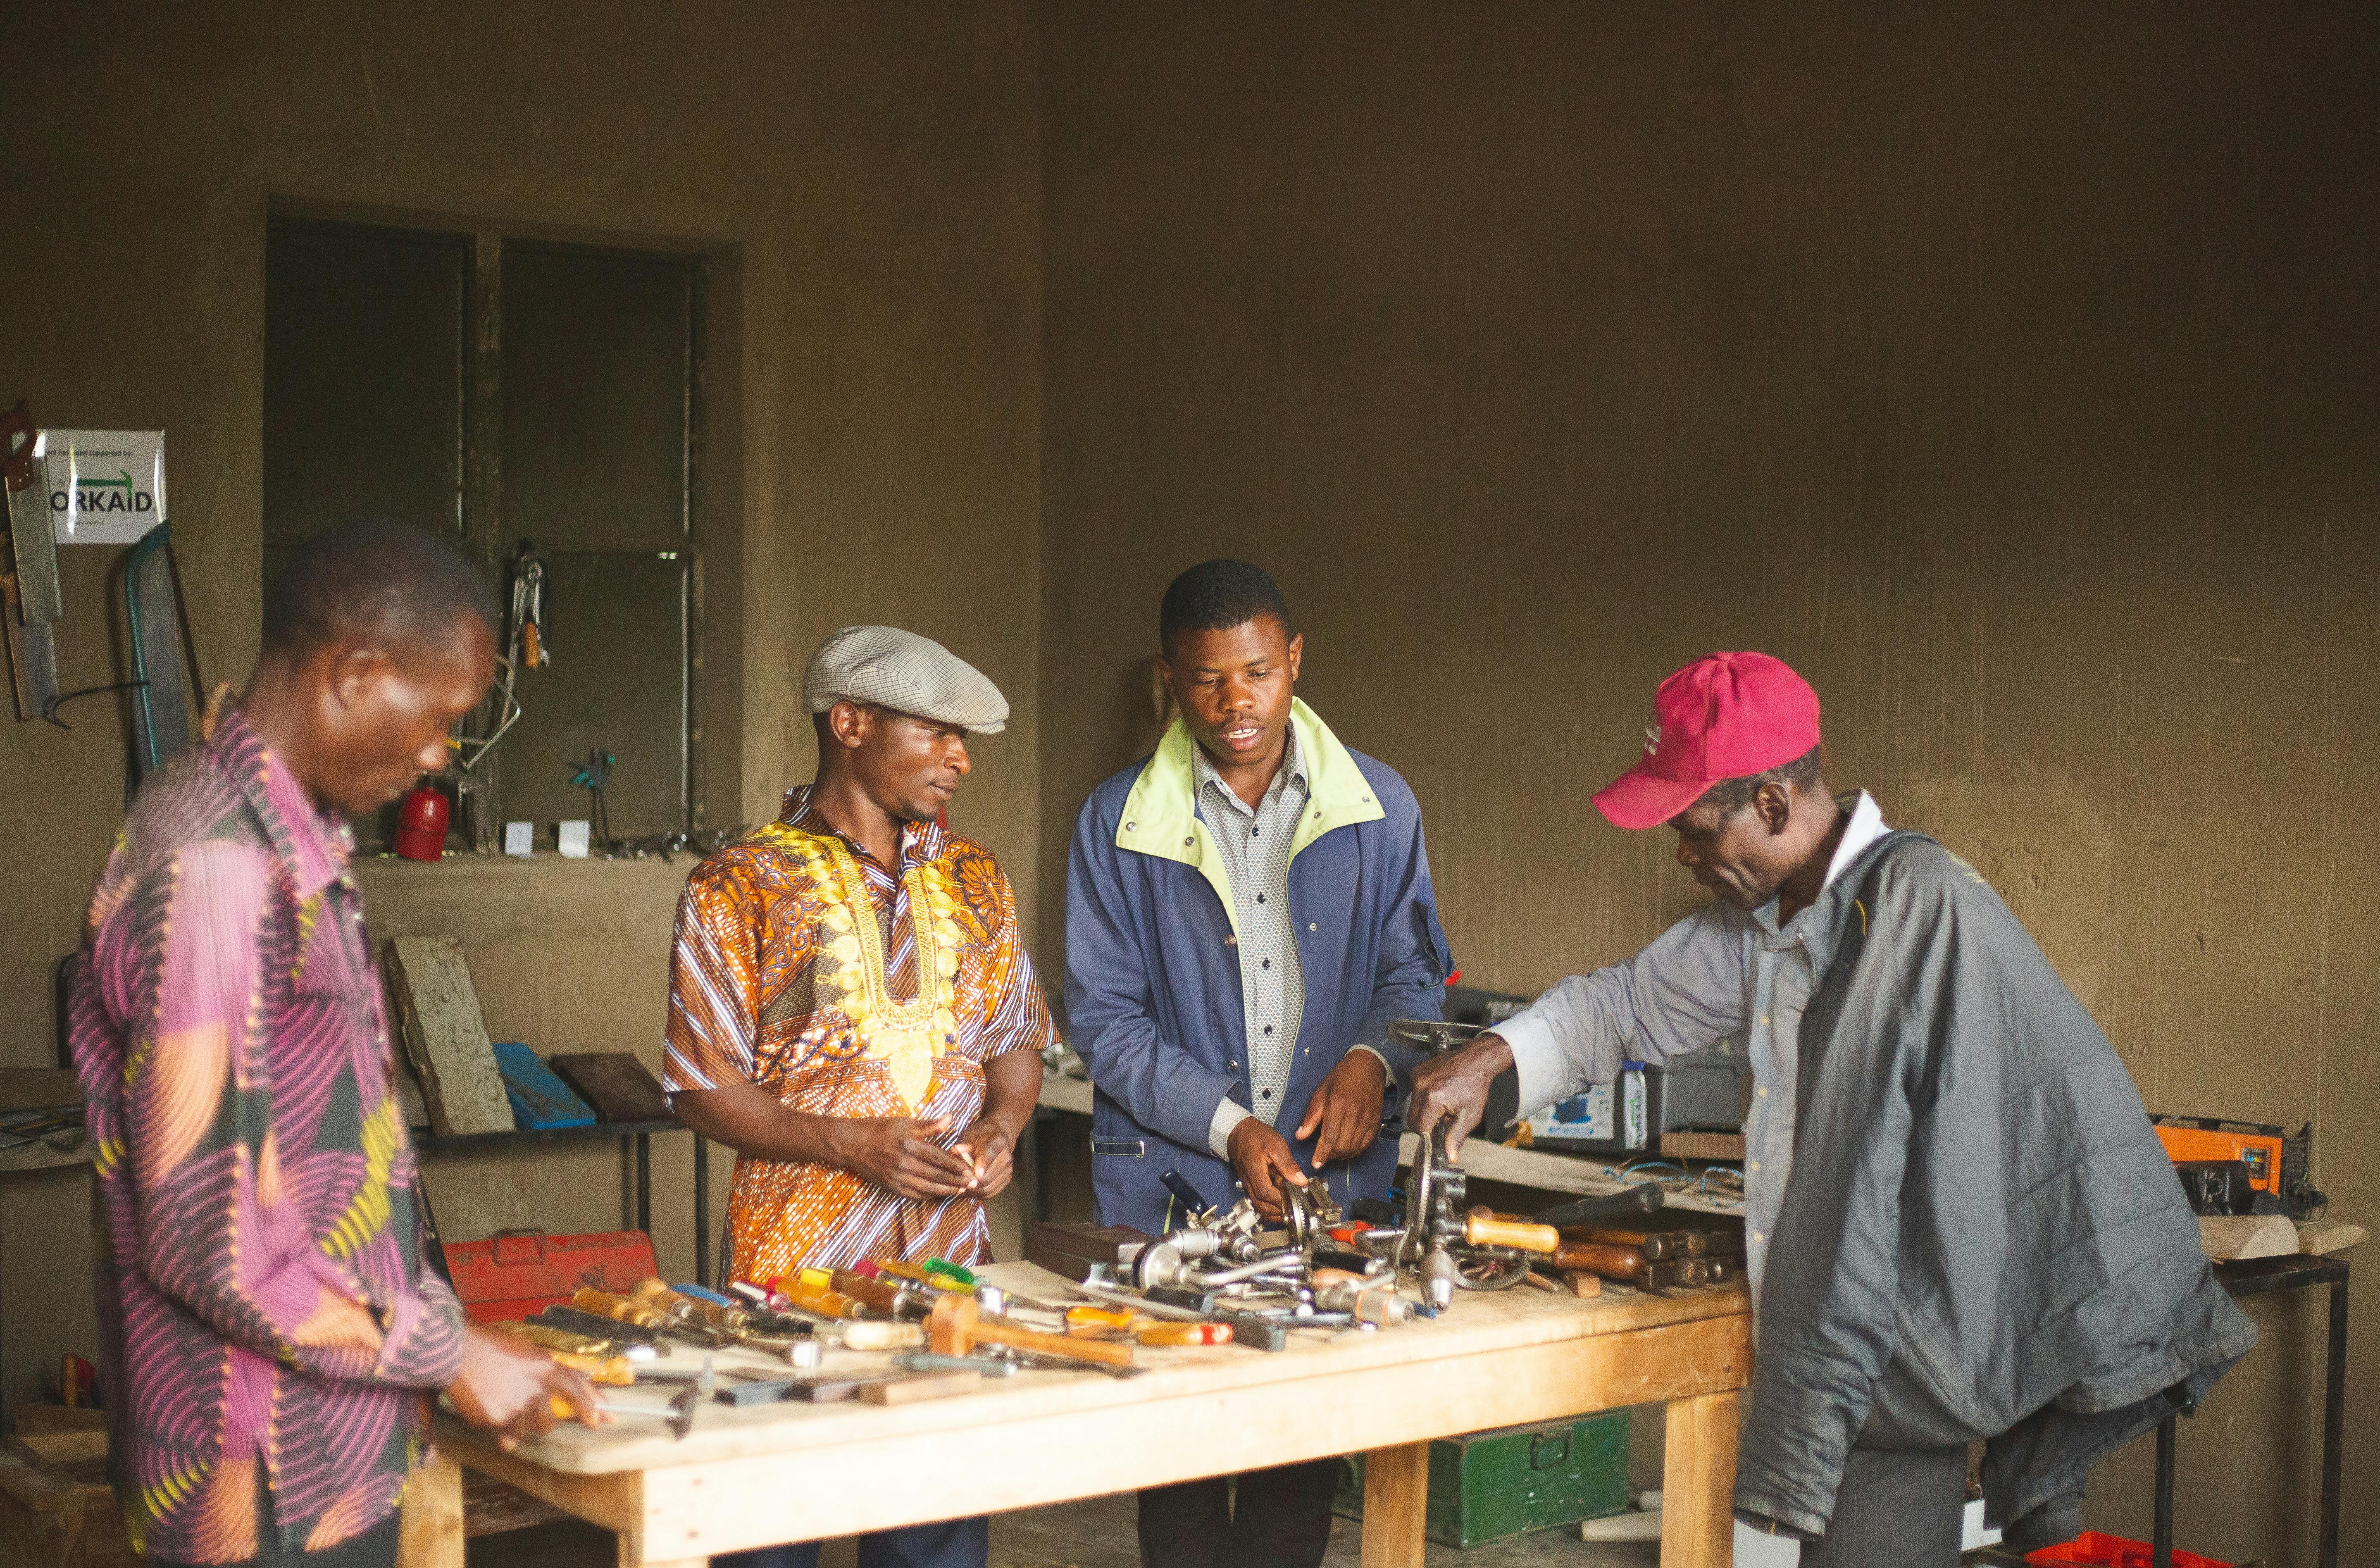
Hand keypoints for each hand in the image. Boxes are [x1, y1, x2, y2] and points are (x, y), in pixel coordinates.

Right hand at [445, 1322, 601, 1450]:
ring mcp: (518, 1409)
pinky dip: (500, 1430)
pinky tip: (489, 1411)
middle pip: (550, 1423)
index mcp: (547, 1369)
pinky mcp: (498, 1423)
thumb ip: (546, 1372)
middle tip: (521, 1405)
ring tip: (500, 1402)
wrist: (457, 1352)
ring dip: (517, 1423)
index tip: (600, 1420)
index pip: (578, 1393)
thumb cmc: (491, 1346)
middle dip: (539, 1418)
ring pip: (527, 1431)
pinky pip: (506, 1437)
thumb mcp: (527, 1350)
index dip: (591, 1408)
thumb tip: (562, 1393)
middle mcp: (537, 1391)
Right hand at [830, 1115, 973, 1198]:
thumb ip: (929, 1124)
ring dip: (946, 1191)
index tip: (971, 1170)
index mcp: (909, 1145)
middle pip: (936, 1176)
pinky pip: (914, 1195)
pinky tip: (940, 1194)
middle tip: (974, 1185)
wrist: (851, 1145)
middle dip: (957, 1182)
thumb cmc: (879, 1129)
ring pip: (927, 1189)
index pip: (939, 1158)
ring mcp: (896, 1178)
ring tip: (962, 1191)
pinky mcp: (891, 1187)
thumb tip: (951, 1118)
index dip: (957, 1166)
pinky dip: (929, 1196)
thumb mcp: (904, 1122)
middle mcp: (904, 1164)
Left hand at [950, 1118, 1016, 1196]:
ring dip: (972, 1190)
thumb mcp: (970, 1134)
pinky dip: (978, 1193)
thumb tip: (954, 1151)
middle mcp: (1006, 1158)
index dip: (981, 1165)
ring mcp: (1008, 1170)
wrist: (998, 1137)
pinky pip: (990, 1193)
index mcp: (997, 1142)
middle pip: (987, 1178)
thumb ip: (963, 1144)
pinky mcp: (1006, 1180)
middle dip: (970, 1182)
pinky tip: (969, 1187)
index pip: (990, 1155)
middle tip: (956, 1181)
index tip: (973, 1174)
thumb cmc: (980, 1136)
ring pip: (987, 1189)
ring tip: (961, 1185)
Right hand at [1227, 1117, 1308, 1220]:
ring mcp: (1246, 1184)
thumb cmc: (1256, 1135)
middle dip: (1277, 1212)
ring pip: (1257, 1206)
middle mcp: (1247, 1180)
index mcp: (1254, 1169)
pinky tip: (1280, 1202)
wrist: (1238, 1131)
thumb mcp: (1276, 1143)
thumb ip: (1288, 1164)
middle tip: (1293, 1210)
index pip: (1265, 1192)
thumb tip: (1300, 1181)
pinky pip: (1257, 1200)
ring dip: (1273, 1212)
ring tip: (1288, 1208)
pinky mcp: (1248, 1184)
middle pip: (1260, 1205)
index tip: (1294, 1200)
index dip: (1280, 1200)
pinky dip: (1268, 1206)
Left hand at [1294, 1050, 1387, 1164]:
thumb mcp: (1321, 1091)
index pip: (1330, 1137)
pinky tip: (1347, 1149)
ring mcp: (1368, 1119)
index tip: (1315, 1164)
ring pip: (1354, 1147)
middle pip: (1343, 1146)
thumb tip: (1299, 1136)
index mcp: (1338, 1105)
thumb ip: (1311, 1116)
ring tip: (1333, 1154)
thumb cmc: (1341, 1077)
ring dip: (1342, 1155)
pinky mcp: (1376, 1121)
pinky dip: (1355, 1151)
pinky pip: (1366, 1144)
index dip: (1322, 1154)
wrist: (1368, 1066)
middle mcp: (1355, 1114)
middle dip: (1331, 1156)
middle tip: (1322, 1157)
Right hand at [1404, 1032, 1514, 1159]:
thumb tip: (1449, 1157)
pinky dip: (1424, 1099)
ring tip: (1443, 1106)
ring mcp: (1416, 1077)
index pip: (1419, 1128)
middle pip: (1412, 1119)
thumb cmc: (1475, 1086)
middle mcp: (1420, 1086)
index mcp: (1432, 1098)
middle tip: (1443, 1120)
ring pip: (1412, 1107)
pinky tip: (1439, 1094)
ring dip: (1425, 1111)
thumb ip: (1456, 1137)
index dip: (1429, 1134)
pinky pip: (1414, 1093)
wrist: (1476, 1060)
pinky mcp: (1416, 1072)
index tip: (1439, 1133)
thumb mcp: (1469, 1116)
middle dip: (1426, 1124)